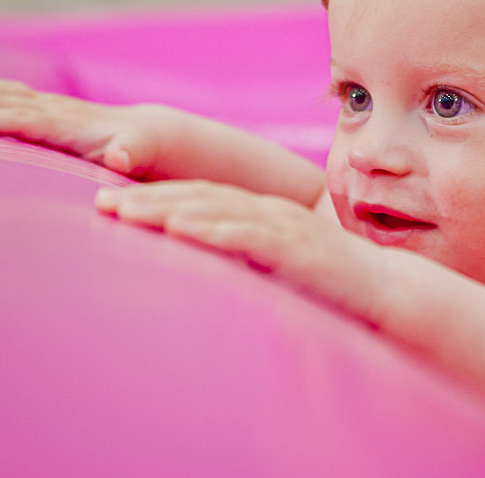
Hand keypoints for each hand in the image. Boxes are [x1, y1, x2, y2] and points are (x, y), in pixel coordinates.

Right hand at [0, 79, 165, 177]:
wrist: (146, 132)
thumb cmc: (138, 149)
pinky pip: (5, 96)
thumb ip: (130, 154)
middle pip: (1, 102)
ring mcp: (47, 105)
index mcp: (68, 123)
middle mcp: (54, 109)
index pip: (20, 118)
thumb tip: (121, 157)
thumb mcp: (139, 153)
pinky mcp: (44, 108)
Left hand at [94, 180, 385, 318]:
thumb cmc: (329, 283)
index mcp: (262, 212)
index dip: (156, 197)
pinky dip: (209, 230)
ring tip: (126, 213)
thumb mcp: (276, 267)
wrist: (384, 288)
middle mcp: (268, 210)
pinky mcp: (295, 245)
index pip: (201, 198)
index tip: (111, 203)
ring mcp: (282, 224)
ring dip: (167, 209)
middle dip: (148, 198)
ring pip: (215, 209)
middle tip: (100, 202)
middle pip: (199, 196)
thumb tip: (199, 270)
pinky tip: (178, 230)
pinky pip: (246, 235)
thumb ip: (242, 261)